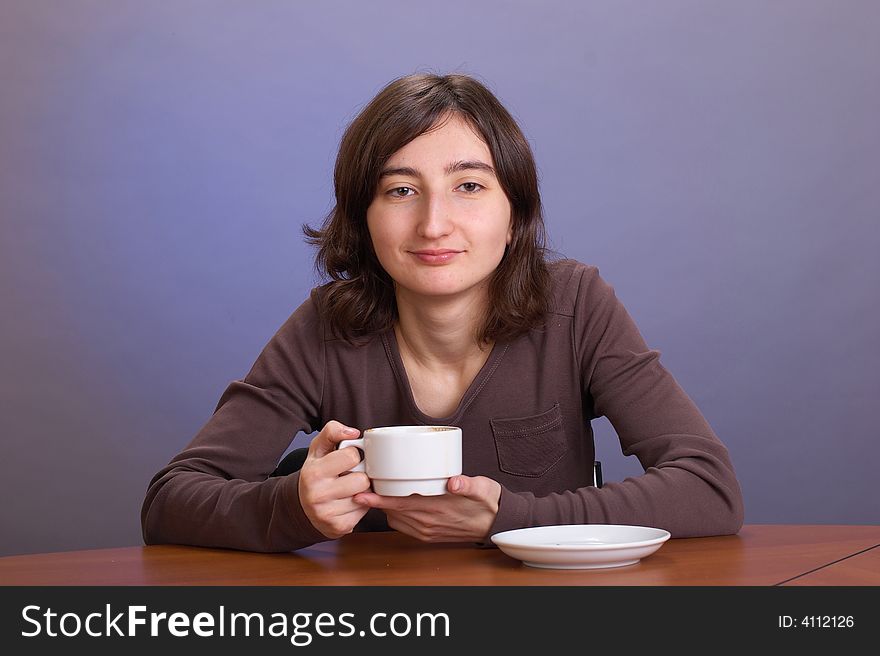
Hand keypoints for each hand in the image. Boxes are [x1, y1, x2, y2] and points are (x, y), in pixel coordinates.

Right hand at [298, 420, 370, 538]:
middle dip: (360, 475)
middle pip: (362, 480)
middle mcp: (318, 495)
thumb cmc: (316, 472)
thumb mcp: (318, 448)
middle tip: (350, 475)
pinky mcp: (339, 528)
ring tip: (349, 489)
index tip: (348, 459)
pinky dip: (360, 506)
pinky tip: (348, 502)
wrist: (303, 506)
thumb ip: (332, 431)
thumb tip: (353, 432)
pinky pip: (364, 513)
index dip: (354, 455)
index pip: (352, 456)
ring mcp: (328, 514)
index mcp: (313, 472)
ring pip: (365, 497)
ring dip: (361, 491)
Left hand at [353, 475, 500, 542]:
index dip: (379, 498)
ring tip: (376, 492)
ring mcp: (427, 531)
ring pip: (395, 520)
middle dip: (376, 500)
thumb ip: (467, 484)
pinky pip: (403, 527)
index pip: (399, 504)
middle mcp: (428, 523)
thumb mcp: (482, 488)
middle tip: (363, 485)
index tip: (362, 492)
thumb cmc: (486, 502)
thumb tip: (455, 482)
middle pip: (392, 512)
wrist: (495, 524)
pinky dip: (394, 516)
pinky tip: (394, 504)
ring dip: (384, 508)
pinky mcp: (428, 535)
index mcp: (437, 509)